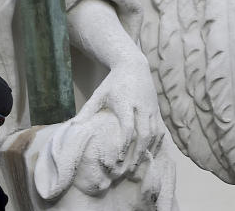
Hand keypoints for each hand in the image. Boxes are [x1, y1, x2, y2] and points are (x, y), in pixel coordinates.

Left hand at [72, 55, 163, 174]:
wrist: (133, 66)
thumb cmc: (113, 83)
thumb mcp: (99, 94)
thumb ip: (87, 110)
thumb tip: (73, 126)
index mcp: (125, 102)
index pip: (128, 127)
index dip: (124, 144)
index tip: (118, 159)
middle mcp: (140, 106)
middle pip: (144, 133)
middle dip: (138, 153)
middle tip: (130, 169)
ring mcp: (151, 109)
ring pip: (155, 134)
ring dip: (148, 151)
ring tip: (139, 165)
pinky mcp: (157, 111)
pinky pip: (161, 131)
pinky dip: (157, 145)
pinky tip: (150, 155)